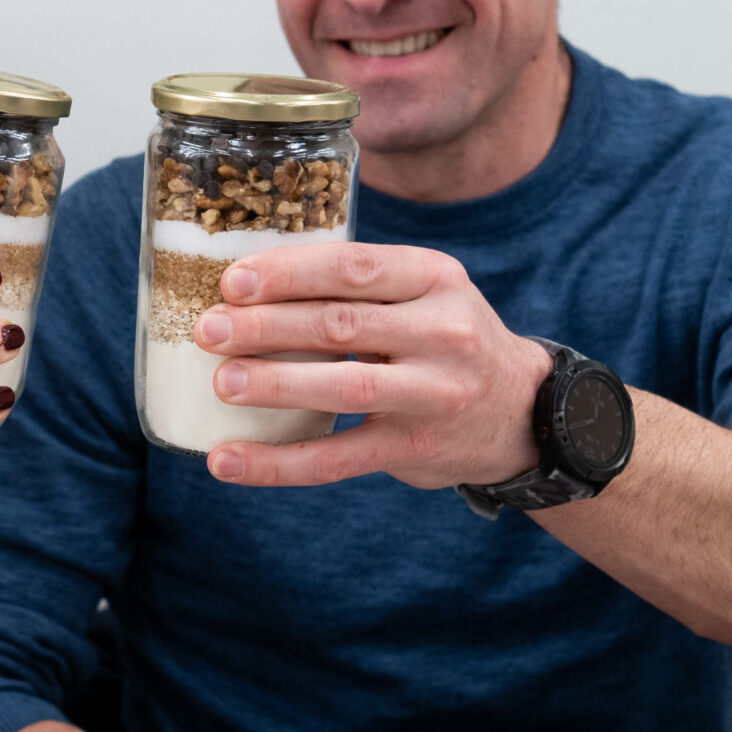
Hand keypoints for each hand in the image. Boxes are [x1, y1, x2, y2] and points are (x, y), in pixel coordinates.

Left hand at [191, 243, 551, 489]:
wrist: (523, 412)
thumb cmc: (442, 339)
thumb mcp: (424, 293)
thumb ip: (356, 286)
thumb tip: (242, 285)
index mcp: (435, 277)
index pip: (352, 268)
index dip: (287, 273)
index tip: (232, 281)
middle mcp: (443, 332)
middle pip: (339, 325)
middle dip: (265, 326)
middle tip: (208, 329)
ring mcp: (434, 394)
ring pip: (342, 388)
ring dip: (273, 385)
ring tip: (219, 383)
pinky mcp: (415, 448)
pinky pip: (336, 459)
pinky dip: (276, 463)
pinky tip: (226, 460)